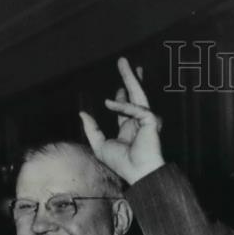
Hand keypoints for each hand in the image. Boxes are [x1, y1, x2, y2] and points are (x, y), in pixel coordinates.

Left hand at [79, 57, 163, 184]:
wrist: (137, 173)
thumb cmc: (122, 164)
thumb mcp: (100, 146)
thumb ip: (92, 130)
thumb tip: (82, 114)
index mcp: (129, 129)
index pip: (126, 108)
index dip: (122, 96)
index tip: (119, 87)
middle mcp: (138, 122)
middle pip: (134, 95)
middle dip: (129, 78)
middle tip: (123, 61)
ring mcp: (146, 120)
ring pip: (138, 93)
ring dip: (131, 77)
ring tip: (123, 62)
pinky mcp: (151, 121)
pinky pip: (136, 108)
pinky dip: (123, 106)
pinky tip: (109, 103)